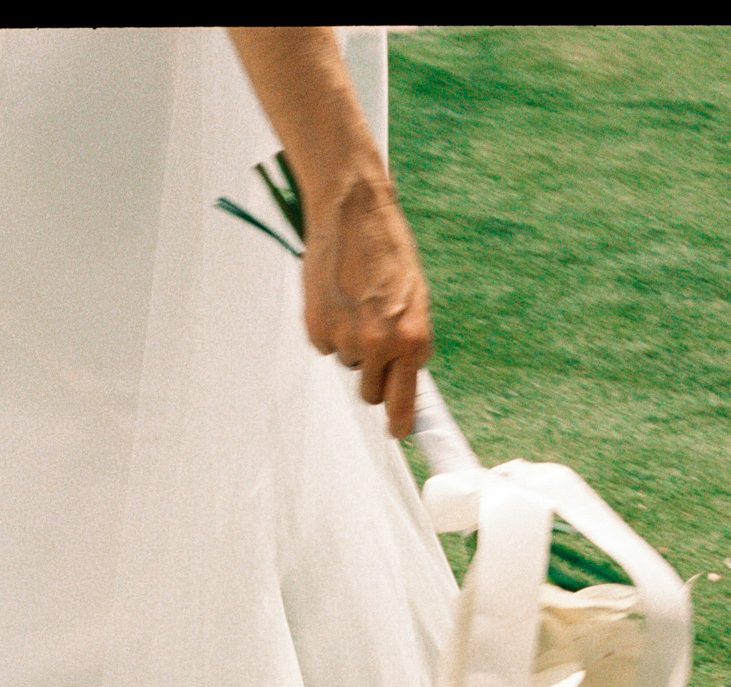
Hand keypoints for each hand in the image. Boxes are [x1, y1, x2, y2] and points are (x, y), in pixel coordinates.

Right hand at [301, 172, 432, 438]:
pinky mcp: (317, 327)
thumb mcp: (414, 297)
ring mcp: (346, 338)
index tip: (398, 434)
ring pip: (348, 364)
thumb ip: (410, 343)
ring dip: (351, 343)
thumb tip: (405, 384)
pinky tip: (336, 296)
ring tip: (356, 301)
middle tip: (373, 341)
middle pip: (371, 394)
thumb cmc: (388, 251)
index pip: (404, 403)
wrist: (353, 209)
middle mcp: (380, 344)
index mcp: (412, 339)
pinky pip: (323, 345)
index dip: (399, 423)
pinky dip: (328, 327)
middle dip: (373, 376)